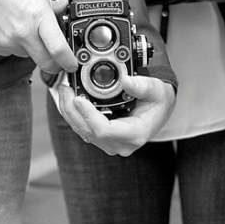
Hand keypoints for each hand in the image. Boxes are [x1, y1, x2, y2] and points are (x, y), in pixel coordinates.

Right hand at [0, 0, 77, 74]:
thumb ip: (50, 4)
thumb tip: (62, 8)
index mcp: (38, 15)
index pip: (58, 49)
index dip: (69, 61)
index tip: (72, 64)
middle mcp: (23, 32)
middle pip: (46, 63)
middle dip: (55, 63)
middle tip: (57, 57)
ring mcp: (6, 41)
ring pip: (28, 56)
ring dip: (32, 49)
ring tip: (24, 27)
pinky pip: (10, 51)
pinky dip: (15, 44)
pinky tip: (10, 27)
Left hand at [57, 75, 176, 156]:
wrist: (160, 109)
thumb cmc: (158, 100)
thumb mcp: (156, 89)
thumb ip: (142, 85)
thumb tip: (125, 80)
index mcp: (135, 134)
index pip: (104, 130)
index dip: (88, 115)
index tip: (78, 98)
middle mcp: (121, 144)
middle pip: (89, 132)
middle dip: (72, 111)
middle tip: (65, 89)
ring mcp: (112, 143)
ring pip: (83, 132)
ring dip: (70, 113)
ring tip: (64, 91)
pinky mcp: (105, 139)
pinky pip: (84, 129)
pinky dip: (74, 115)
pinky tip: (69, 100)